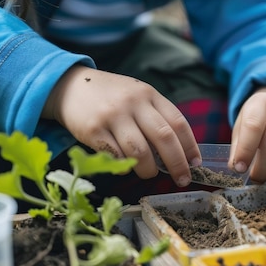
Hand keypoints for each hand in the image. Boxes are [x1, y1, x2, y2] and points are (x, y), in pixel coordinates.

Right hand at [42, 65, 200, 186]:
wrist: (70, 86)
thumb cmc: (111, 97)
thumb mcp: (137, 96)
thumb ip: (156, 117)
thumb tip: (178, 153)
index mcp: (149, 94)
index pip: (178, 122)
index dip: (190, 146)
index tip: (195, 164)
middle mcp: (133, 102)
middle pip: (164, 137)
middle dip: (177, 163)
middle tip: (182, 179)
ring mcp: (113, 115)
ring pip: (140, 151)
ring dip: (149, 169)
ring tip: (149, 173)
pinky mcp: (93, 130)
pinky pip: (116, 156)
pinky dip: (125, 166)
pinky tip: (126, 167)